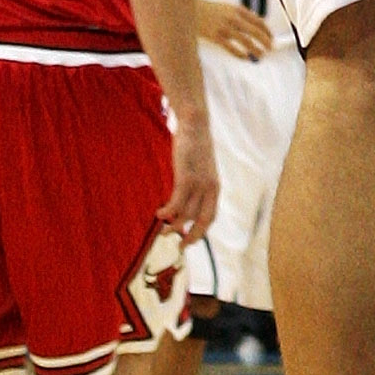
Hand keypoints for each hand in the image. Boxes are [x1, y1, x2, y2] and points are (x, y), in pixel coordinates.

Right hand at [160, 102, 219, 247]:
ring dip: (174, 226)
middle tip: (180, 248)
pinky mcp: (187, 178)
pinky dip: (168, 212)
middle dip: (192, 237)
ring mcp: (199, 184)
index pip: (211, 217)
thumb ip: (197, 187)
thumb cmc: (194, 149)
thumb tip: (184, 203)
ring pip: (187, 214)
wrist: (195, 126)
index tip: (189, 241)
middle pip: (203, 221)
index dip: (201, 232)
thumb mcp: (200, 170)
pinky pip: (177, 202)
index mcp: (215, 188)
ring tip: (164, 232)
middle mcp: (210, 188)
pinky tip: (159, 215)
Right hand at [197, 0, 271, 59]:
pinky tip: (246, 57)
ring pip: (245, 40)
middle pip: (255, 31)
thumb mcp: (226, 8)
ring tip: (261, 55)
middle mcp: (233, 17)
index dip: (267, 30)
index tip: (271, 38)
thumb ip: (239, 16)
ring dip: (255, 49)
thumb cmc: (208, 10)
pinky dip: (240, 53)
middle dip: (265, 41)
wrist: (188, 9)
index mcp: (238, 9)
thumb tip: (253, 28)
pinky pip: (231, 47)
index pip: (258, 20)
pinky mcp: (215, 36)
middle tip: (270, 48)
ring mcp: (224, 27)